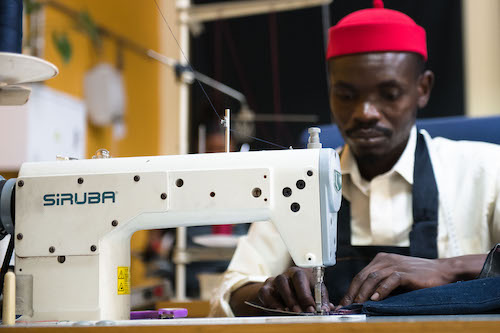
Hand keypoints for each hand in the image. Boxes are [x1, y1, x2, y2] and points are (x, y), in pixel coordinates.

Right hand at [257, 267, 333, 312]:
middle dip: (295, 297)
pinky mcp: (265, 289)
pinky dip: (271, 302)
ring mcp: (275, 281)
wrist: (288, 290)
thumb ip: (321, 300)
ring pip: (279, 283)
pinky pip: (264, 293)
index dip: (306, 295)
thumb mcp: (314, 293)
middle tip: (301, 312)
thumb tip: (327, 309)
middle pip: (288, 279)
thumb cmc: (304, 290)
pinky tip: (278, 310)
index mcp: (300, 273)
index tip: (312, 309)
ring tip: (290, 312)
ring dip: (285, 299)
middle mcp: (287, 274)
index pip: (302, 278)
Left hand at [339, 252, 460, 305]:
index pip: (360, 276)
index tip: (343, 303)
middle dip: (353, 293)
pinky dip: (381, 290)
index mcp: (380, 260)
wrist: (442, 271)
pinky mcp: (406, 272)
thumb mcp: (395, 277)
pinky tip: (376, 300)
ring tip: (358, 305)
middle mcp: (385, 260)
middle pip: (362, 277)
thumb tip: (364, 300)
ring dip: (363, 293)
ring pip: (373, 278)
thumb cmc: (418, 277)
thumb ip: (381, 283)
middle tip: (346, 306)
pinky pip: (390, 280)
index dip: (350, 290)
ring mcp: (395, 265)